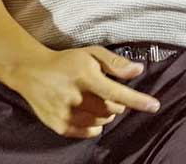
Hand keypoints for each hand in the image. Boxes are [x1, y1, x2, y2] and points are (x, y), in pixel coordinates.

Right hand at [6, 46, 160, 138]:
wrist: (31, 72)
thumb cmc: (66, 61)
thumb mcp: (90, 53)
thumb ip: (114, 62)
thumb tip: (139, 70)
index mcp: (84, 76)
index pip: (116, 92)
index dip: (137, 100)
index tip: (154, 105)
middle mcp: (75, 96)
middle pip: (111, 110)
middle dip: (116, 103)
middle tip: (106, 92)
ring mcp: (66, 113)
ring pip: (101, 122)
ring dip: (105, 114)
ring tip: (94, 100)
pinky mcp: (59, 125)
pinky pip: (89, 132)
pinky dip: (94, 125)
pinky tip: (87, 112)